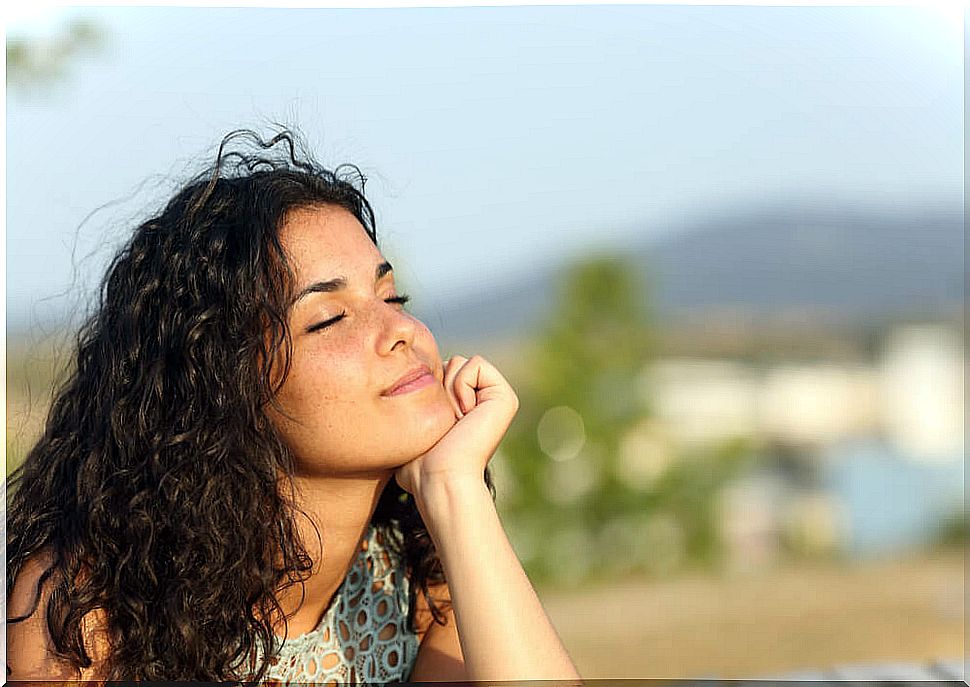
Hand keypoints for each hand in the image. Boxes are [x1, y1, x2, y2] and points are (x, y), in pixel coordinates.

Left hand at [394, 355, 518, 497]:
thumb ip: (413, 409)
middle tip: (445, 423)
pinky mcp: (504, 397)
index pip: (438, 371)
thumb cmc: (420, 463)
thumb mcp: (412, 429)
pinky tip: (465, 415)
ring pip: (460, 362)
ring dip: (447, 391)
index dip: (427, 391)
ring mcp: (496, 399)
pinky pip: (475, 364)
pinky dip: (461, 385)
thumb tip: (397, 400)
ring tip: (454, 422)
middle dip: (438, 388)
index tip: (434, 424)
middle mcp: (484, 401)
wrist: (440, 477)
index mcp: (467, 407)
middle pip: (449, 362)